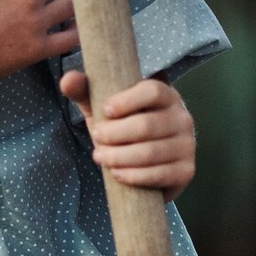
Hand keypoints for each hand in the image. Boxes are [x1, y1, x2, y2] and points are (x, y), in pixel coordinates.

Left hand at [59, 72, 196, 200]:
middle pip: (147, 125)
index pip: (152, 91)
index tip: (105, 110)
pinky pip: (159, 174)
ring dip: (119, 157)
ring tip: (100, 157)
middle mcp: (182, 118)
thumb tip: (68, 79)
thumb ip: (87, 92)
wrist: (147, 165)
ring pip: (150, 152)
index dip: (127, 100)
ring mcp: (187, 145)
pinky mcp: (186, 171)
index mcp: (167, 95)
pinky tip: (116, 174)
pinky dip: (134, 176)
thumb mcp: (105, 110)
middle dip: (115, 134)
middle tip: (96, 137)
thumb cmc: (124, 129)